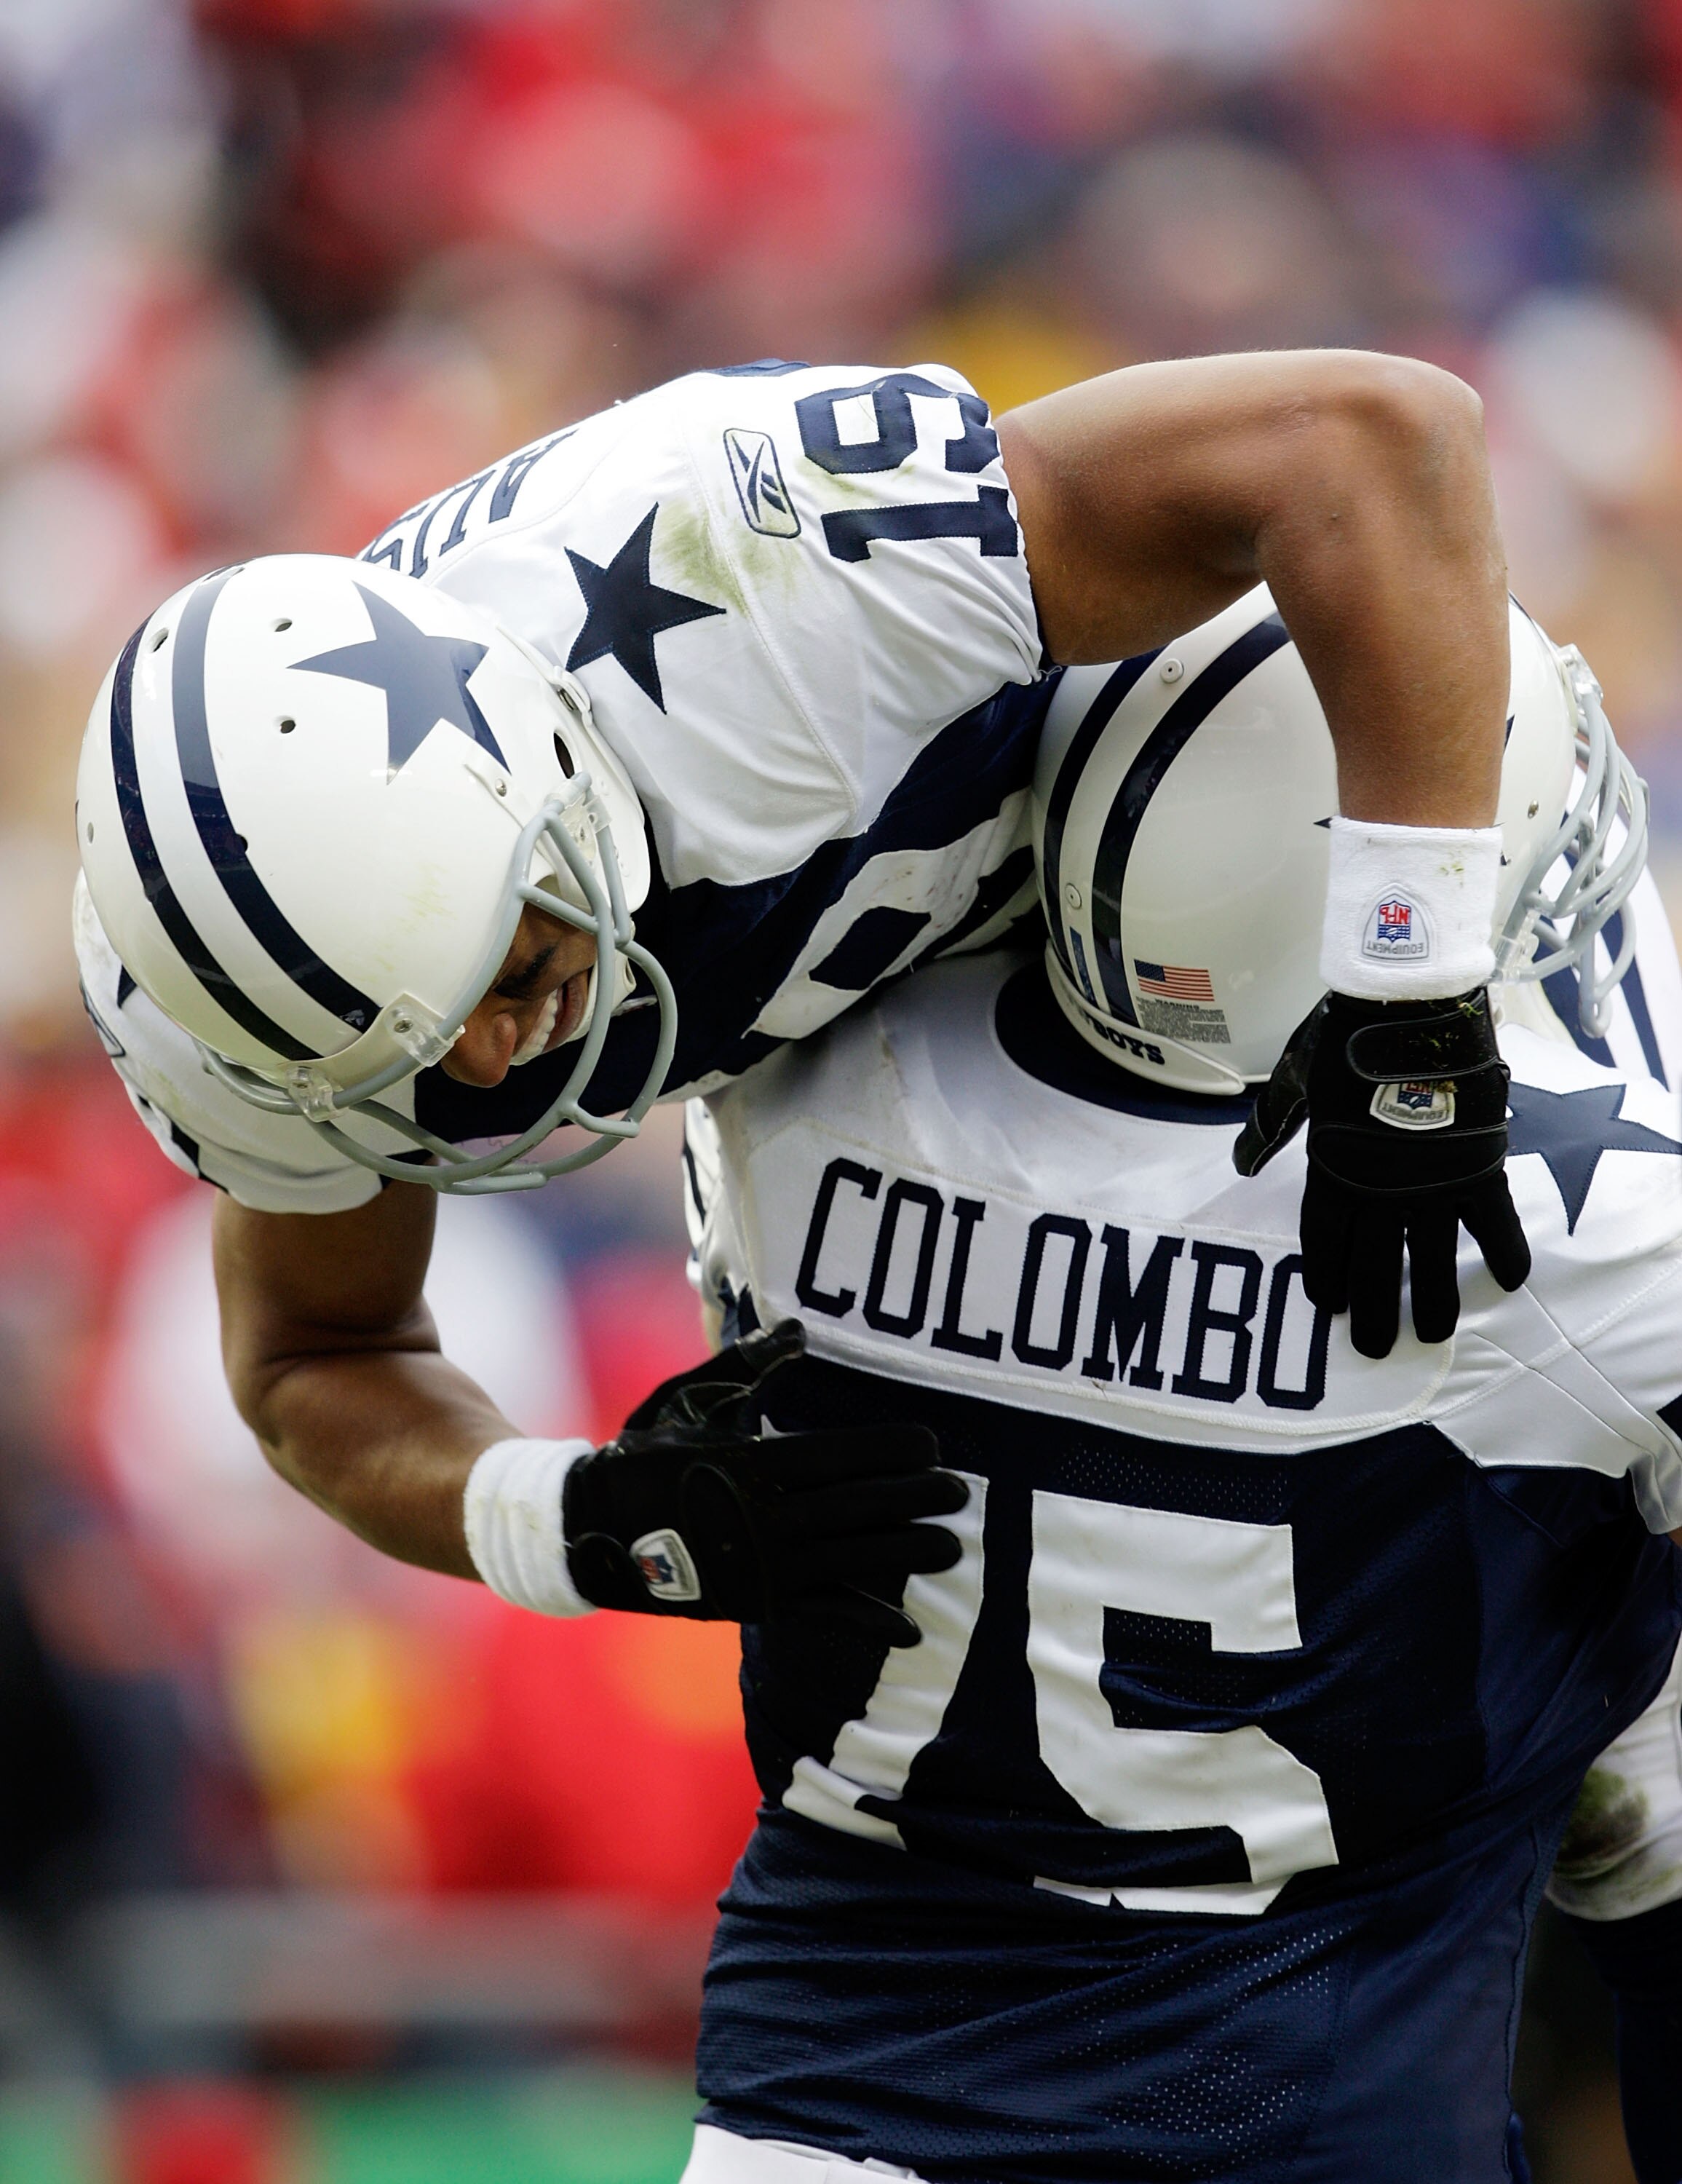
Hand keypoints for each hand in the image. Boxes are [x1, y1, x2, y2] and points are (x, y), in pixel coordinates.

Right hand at [562, 1319, 965, 1644]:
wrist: (592, 1528)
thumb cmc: (647, 1453)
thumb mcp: (692, 1397)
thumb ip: (749, 1366)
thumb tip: (798, 1329)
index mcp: (750, 1463)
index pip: (836, 1455)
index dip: (888, 1451)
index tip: (931, 1444)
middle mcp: (762, 1517)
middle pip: (855, 1507)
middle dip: (912, 1498)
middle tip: (958, 1489)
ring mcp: (762, 1565)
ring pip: (848, 1560)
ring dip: (903, 1553)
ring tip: (951, 1546)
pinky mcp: (756, 1602)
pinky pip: (821, 1613)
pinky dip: (865, 1619)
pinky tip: (907, 1626)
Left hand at [1234, 989, 1529, 1357]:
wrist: (1405, 1001)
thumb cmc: (1343, 1036)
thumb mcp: (1295, 1082)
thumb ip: (1271, 1127)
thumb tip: (1240, 1162)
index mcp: (1332, 1166)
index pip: (1323, 1238)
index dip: (1326, 1274)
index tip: (1330, 1307)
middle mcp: (1379, 1184)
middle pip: (1374, 1262)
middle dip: (1374, 1309)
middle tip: (1377, 1349)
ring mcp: (1431, 1178)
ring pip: (1432, 1255)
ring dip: (1433, 1297)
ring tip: (1434, 1333)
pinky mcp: (1476, 1162)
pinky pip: (1493, 1218)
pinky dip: (1503, 1249)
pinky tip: (1507, 1282)